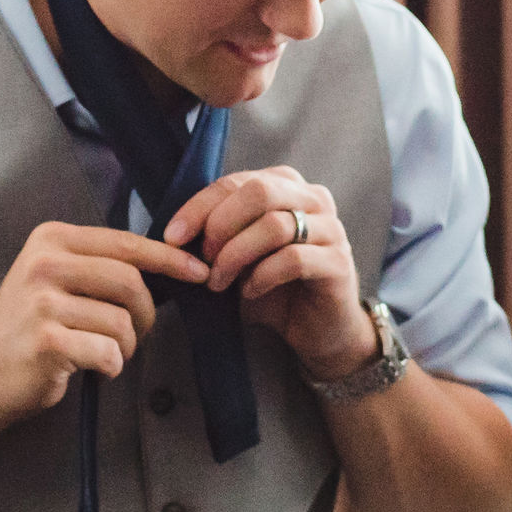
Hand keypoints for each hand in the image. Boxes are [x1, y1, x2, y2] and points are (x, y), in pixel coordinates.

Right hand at [0, 222, 211, 429]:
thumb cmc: (32, 328)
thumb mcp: (56, 279)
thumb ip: (100, 265)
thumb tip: (172, 262)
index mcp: (51, 238)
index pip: (125, 243)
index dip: (169, 258)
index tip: (199, 272)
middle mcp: (43, 263)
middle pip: (130, 282)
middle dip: (145, 314)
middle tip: (134, 334)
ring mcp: (42, 302)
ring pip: (121, 322)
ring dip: (125, 347)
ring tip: (103, 353)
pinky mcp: (46, 341)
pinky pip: (108, 352)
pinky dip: (111, 367)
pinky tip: (92, 368)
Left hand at [167, 167, 367, 381]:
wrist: (316, 330)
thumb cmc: (273, 287)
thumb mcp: (238, 254)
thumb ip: (216, 235)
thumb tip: (174, 233)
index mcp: (286, 185)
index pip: (236, 181)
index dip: (199, 206)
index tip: (172, 236)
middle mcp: (313, 198)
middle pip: (259, 191)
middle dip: (221, 225)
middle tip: (203, 258)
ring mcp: (331, 229)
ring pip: (275, 225)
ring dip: (236, 255)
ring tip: (218, 282)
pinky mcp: (339, 262)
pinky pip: (293, 259)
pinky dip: (262, 276)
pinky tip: (249, 291)